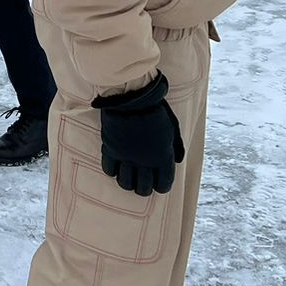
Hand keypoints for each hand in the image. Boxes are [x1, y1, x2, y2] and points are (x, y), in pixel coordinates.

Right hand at [91, 71, 184, 195]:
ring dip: (128, 183)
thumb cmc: (155, 111)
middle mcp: (144, 162)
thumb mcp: (172, 129)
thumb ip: (175, 147)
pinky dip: (112, 171)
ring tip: (128, 178)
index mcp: (162, 157)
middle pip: (143, 188)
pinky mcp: (110, 149)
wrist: (132, 97)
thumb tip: (176, 160)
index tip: (159, 185)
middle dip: (144, 188)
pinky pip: (109, 169)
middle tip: (142, 184)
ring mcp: (126, 157)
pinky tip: (116, 167)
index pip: (163, 184)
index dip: (162, 187)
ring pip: (125, 183)